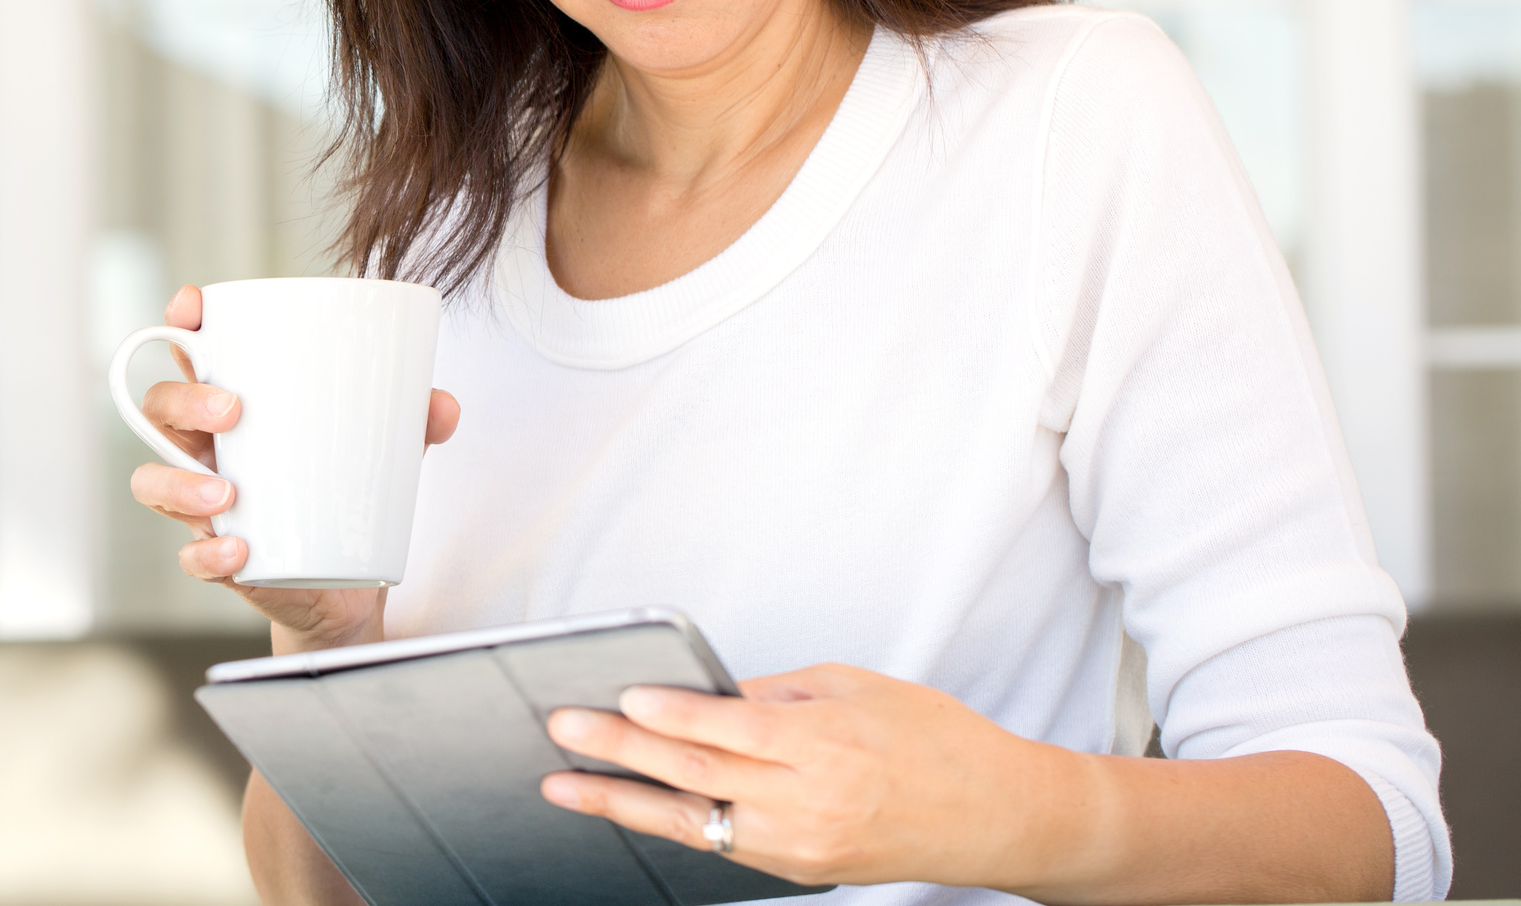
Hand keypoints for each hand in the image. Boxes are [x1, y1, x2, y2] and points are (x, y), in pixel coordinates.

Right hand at [128, 283, 461, 654]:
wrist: (346, 587)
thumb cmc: (344, 496)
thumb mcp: (382, 451)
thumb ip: (411, 423)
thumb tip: (443, 404)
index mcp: (235, 410)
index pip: (192, 356)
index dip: (180, 326)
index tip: (190, 307)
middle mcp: (208, 451)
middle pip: (162, 410)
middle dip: (184, 402)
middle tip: (233, 411)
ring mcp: (207, 505)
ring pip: (155, 482)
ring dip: (180, 484)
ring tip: (227, 494)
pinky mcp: (219, 559)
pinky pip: (191, 557)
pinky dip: (208, 554)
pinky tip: (240, 551)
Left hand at [540, 663, 1074, 889]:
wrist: (997, 816)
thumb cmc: (933, 737)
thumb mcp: (854, 686)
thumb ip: (773, 693)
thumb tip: (701, 691)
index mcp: (824, 744)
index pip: (727, 729)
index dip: (667, 714)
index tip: (616, 696)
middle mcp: (808, 802)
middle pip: (696, 774)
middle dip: (620, 752)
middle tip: (561, 731)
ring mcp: (801, 846)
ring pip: (693, 823)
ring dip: (623, 803)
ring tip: (564, 785)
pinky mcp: (800, 871)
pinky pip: (721, 845)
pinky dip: (671, 823)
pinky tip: (629, 805)